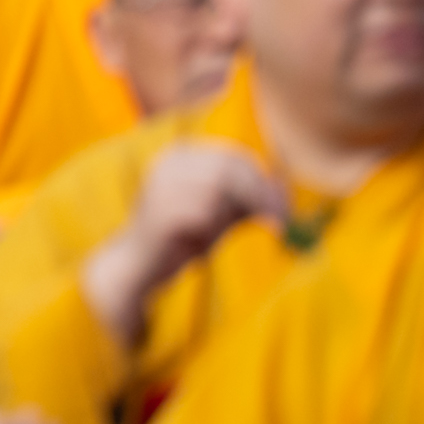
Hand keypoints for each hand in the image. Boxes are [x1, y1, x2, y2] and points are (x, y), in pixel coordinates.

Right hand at [77, 137, 286, 350]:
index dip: (264, 181)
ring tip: (214, 233)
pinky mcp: (160, 209)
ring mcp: (162, 184)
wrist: (138, 267)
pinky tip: (195, 241)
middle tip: (280, 222)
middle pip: (228, 167)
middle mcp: (170, 163)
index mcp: (184, 157)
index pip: (234, 156)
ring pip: (218, 187)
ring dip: (230, 215)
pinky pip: (203, 213)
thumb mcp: (220, 211)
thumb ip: (247, 198)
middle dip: (259, 194)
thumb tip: (284, 190)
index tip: (285, 209)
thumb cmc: (183, 238)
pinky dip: (210, 229)